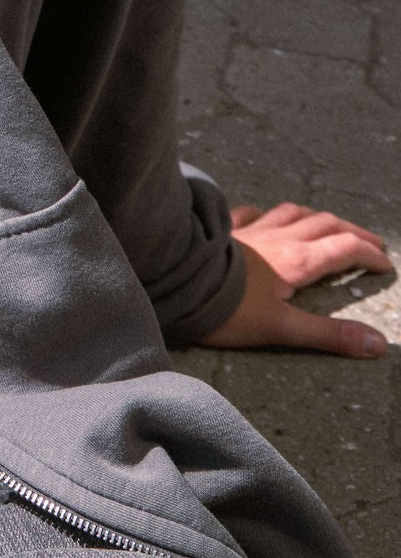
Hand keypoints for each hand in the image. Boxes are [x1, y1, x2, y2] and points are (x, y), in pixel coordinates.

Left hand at [198, 203, 391, 356]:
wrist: (176, 281)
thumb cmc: (226, 310)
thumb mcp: (282, 329)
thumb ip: (329, 335)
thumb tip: (377, 344)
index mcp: (297, 260)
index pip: (344, 248)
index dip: (368, 254)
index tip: (385, 265)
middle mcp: (278, 238)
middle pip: (324, 225)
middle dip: (352, 232)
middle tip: (371, 242)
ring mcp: (250, 231)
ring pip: (291, 213)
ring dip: (316, 217)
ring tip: (328, 224)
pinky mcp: (225, 231)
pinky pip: (250, 214)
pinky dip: (267, 213)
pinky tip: (264, 216)